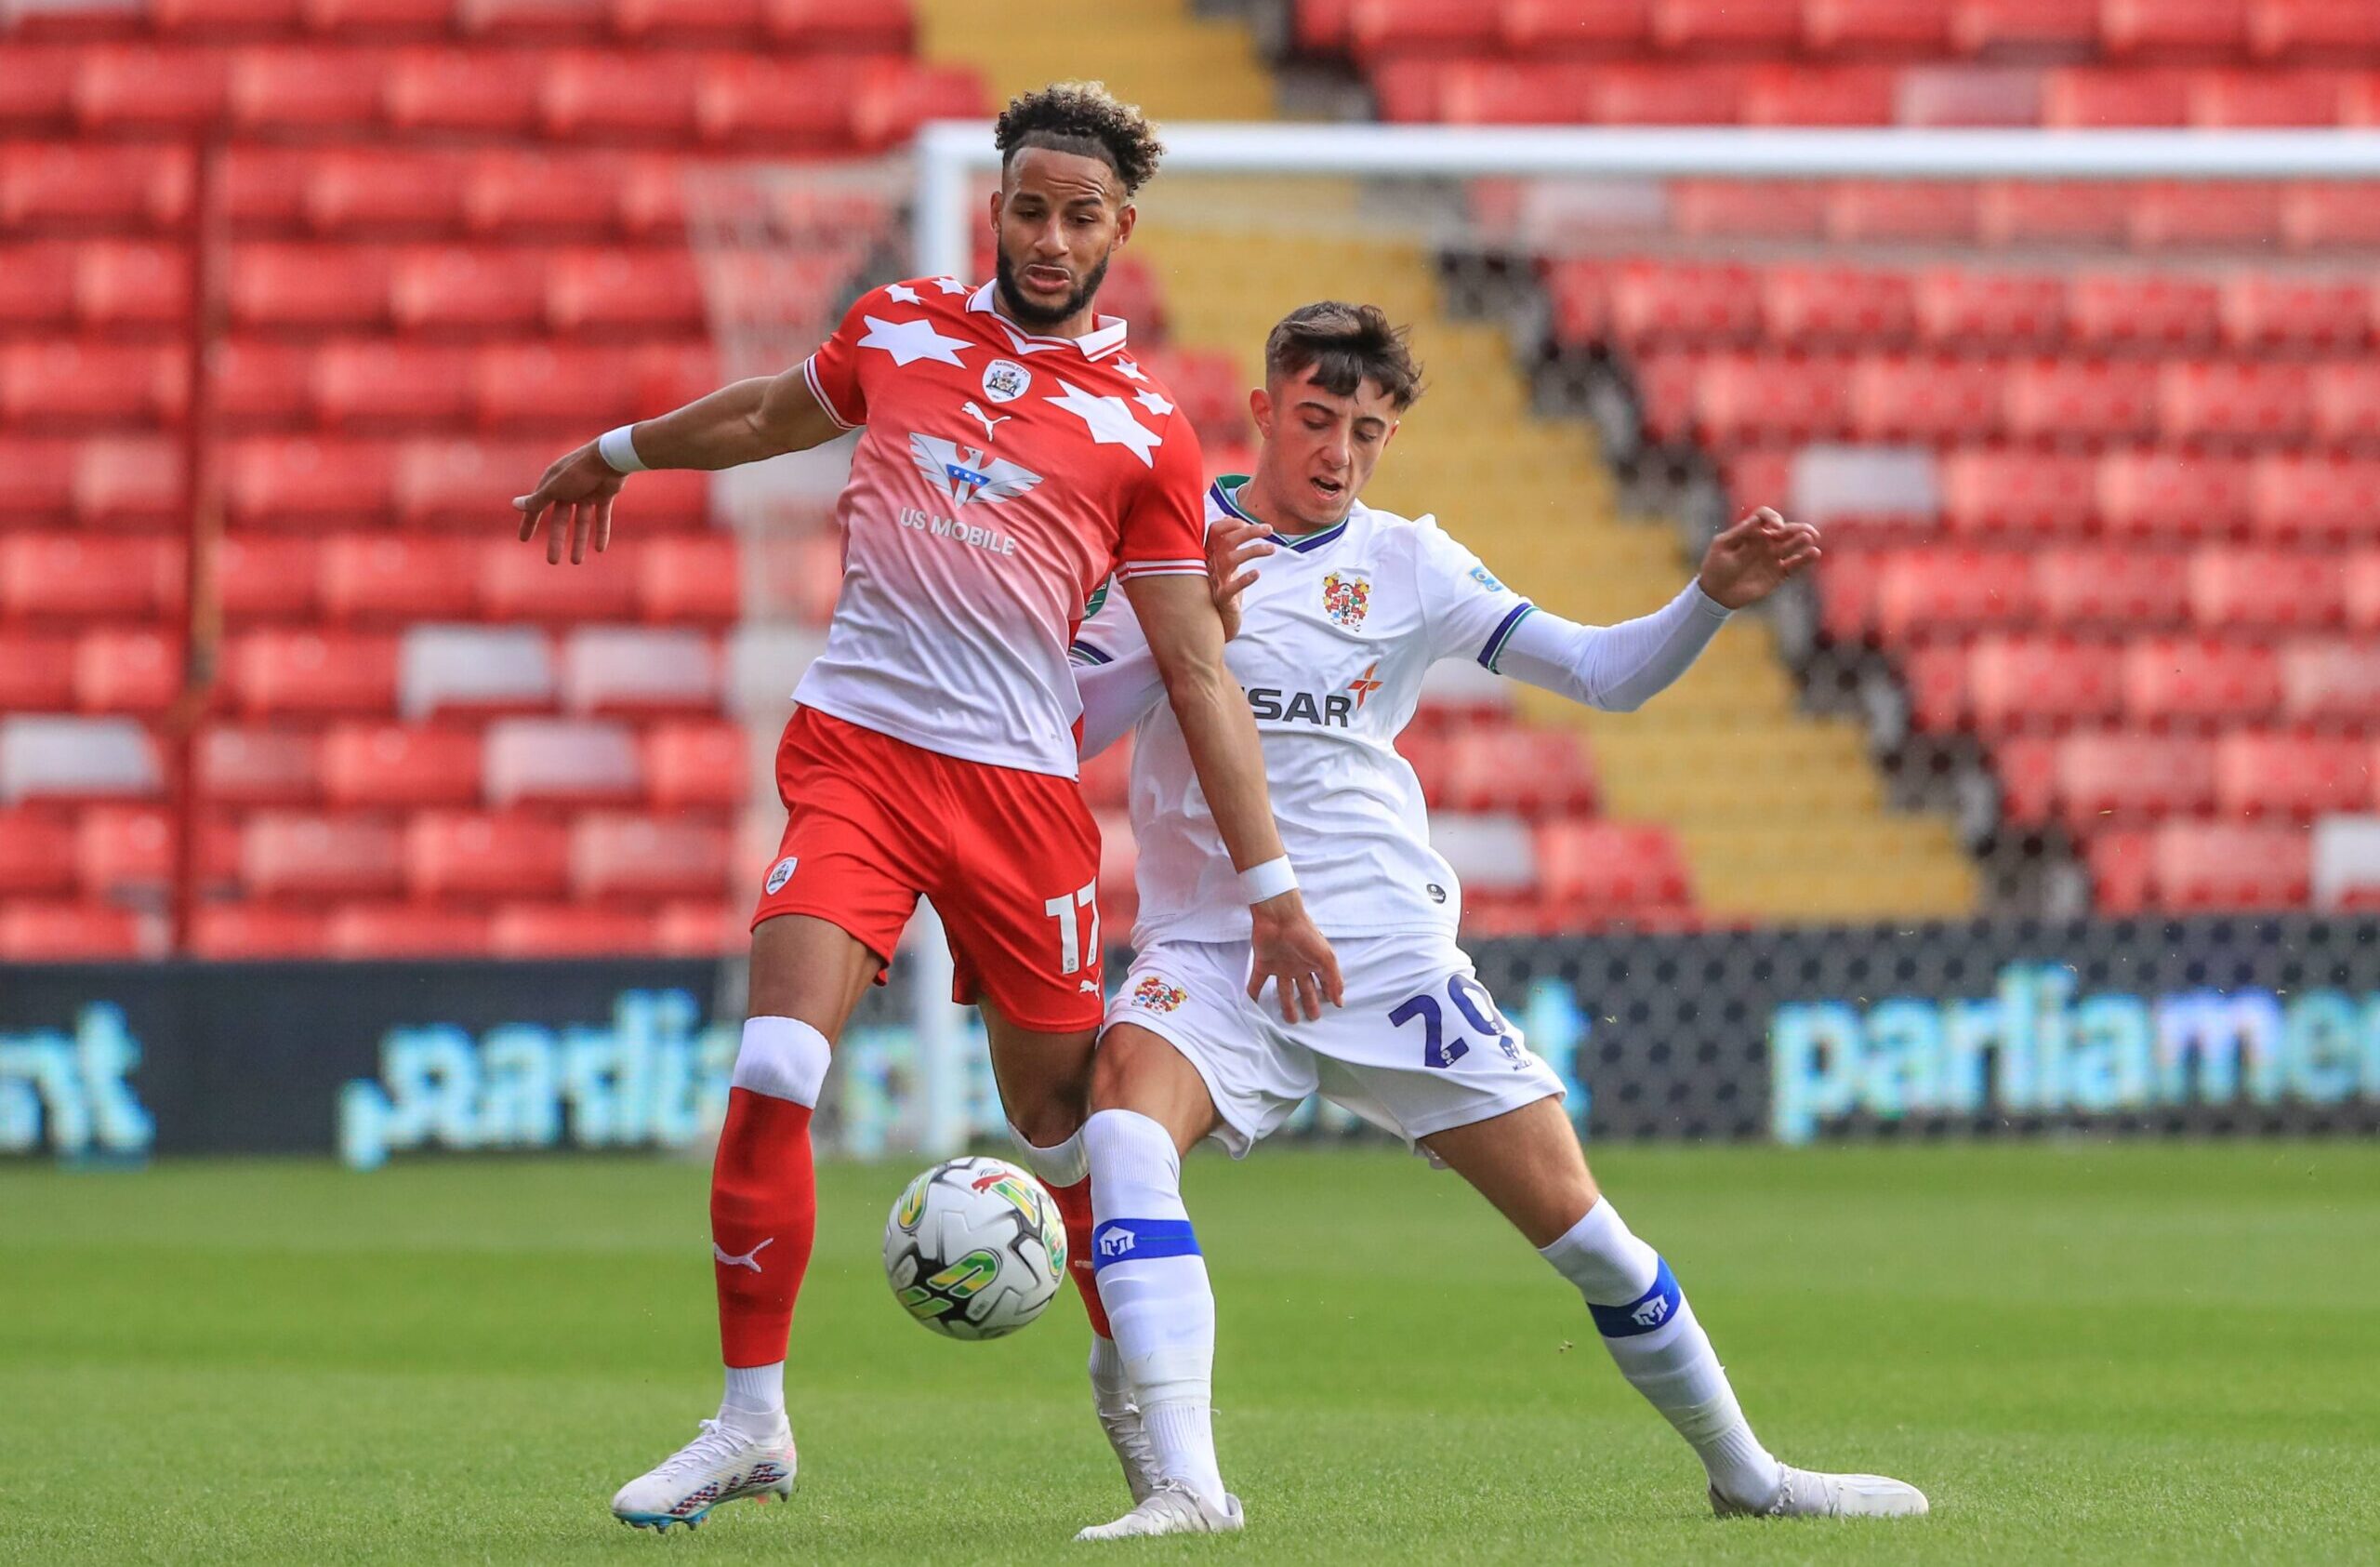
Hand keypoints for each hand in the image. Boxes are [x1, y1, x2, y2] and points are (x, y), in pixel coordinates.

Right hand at [513, 441, 626, 564]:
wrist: (610, 458)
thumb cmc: (578, 471)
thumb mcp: (555, 488)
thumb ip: (537, 500)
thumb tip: (514, 504)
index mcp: (552, 484)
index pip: (537, 508)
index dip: (530, 523)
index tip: (523, 539)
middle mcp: (568, 489)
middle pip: (560, 520)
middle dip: (557, 541)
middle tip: (552, 562)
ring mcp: (587, 492)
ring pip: (581, 522)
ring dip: (579, 541)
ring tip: (576, 562)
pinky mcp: (604, 495)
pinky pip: (601, 517)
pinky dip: (601, 532)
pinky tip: (600, 549)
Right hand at [1205, 517, 1273, 641]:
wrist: (1217, 619)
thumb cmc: (1222, 586)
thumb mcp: (1223, 560)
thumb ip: (1224, 540)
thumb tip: (1229, 517)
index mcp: (1210, 553)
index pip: (1215, 530)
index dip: (1232, 523)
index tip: (1248, 524)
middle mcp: (1210, 564)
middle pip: (1227, 540)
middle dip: (1250, 531)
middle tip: (1269, 529)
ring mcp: (1215, 581)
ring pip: (1231, 559)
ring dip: (1254, 550)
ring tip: (1272, 549)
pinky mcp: (1222, 598)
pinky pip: (1232, 587)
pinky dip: (1244, 579)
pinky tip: (1257, 573)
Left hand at [1245, 890, 1344, 1023]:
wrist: (1279, 917)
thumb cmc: (1305, 934)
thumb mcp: (1326, 958)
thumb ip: (1334, 980)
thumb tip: (1340, 1001)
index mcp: (1314, 962)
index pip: (1323, 982)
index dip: (1327, 994)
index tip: (1331, 1009)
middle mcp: (1298, 965)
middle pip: (1304, 989)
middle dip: (1309, 1003)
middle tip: (1312, 1019)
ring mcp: (1280, 965)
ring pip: (1283, 990)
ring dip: (1286, 1005)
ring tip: (1290, 1021)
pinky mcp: (1263, 963)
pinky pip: (1257, 982)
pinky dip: (1253, 993)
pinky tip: (1252, 1006)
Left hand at [1696, 506, 1820, 609]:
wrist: (1716, 593)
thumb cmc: (1715, 566)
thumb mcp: (1722, 546)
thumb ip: (1740, 532)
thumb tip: (1757, 520)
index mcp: (1751, 531)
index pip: (1766, 516)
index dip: (1772, 517)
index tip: (1775, 526)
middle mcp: (1765, 542)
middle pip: (1785, 530)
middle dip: (1797, 528)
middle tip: (1806, 531)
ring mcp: (1773, 557)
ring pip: (1793, 545)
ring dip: (1803, 540)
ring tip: (1811, 538)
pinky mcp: (1778, 573)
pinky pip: (1794, 565)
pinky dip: (1805, 559)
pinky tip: (1814, 553)